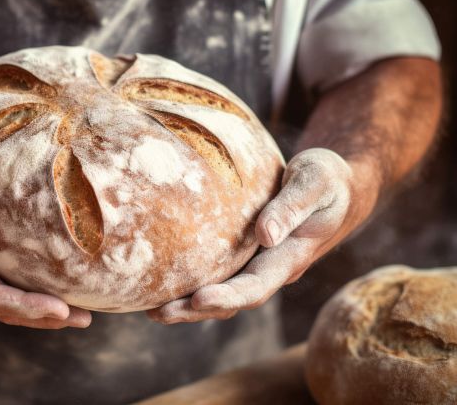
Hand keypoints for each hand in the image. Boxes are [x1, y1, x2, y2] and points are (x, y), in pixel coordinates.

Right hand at [0, 155, 91, 328]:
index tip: (60, 309)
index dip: (26, 306)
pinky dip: (28, 292)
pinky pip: (1, 285)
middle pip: (3, 308)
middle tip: (85, 317)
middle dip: (44, 317)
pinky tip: (53, 287)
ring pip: (4, 302)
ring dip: (40, 311)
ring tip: (80, 313)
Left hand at [148, 148, 376, 323]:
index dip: (227, 297)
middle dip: (194, 310)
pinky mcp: (248, 252)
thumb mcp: (316, 181)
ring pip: (223, 291)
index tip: (197, 300)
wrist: (339, 184)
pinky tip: (163, 281)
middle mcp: (273, 267)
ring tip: (150, 309)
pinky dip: (193, 282)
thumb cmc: (328, 177)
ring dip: (188, 305)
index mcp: (291, 257)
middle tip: (156, 314)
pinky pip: (219, 273)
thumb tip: (265, 235)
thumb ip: (292, 206)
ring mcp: (259, 263)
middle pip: (232, 300)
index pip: (256, 286)